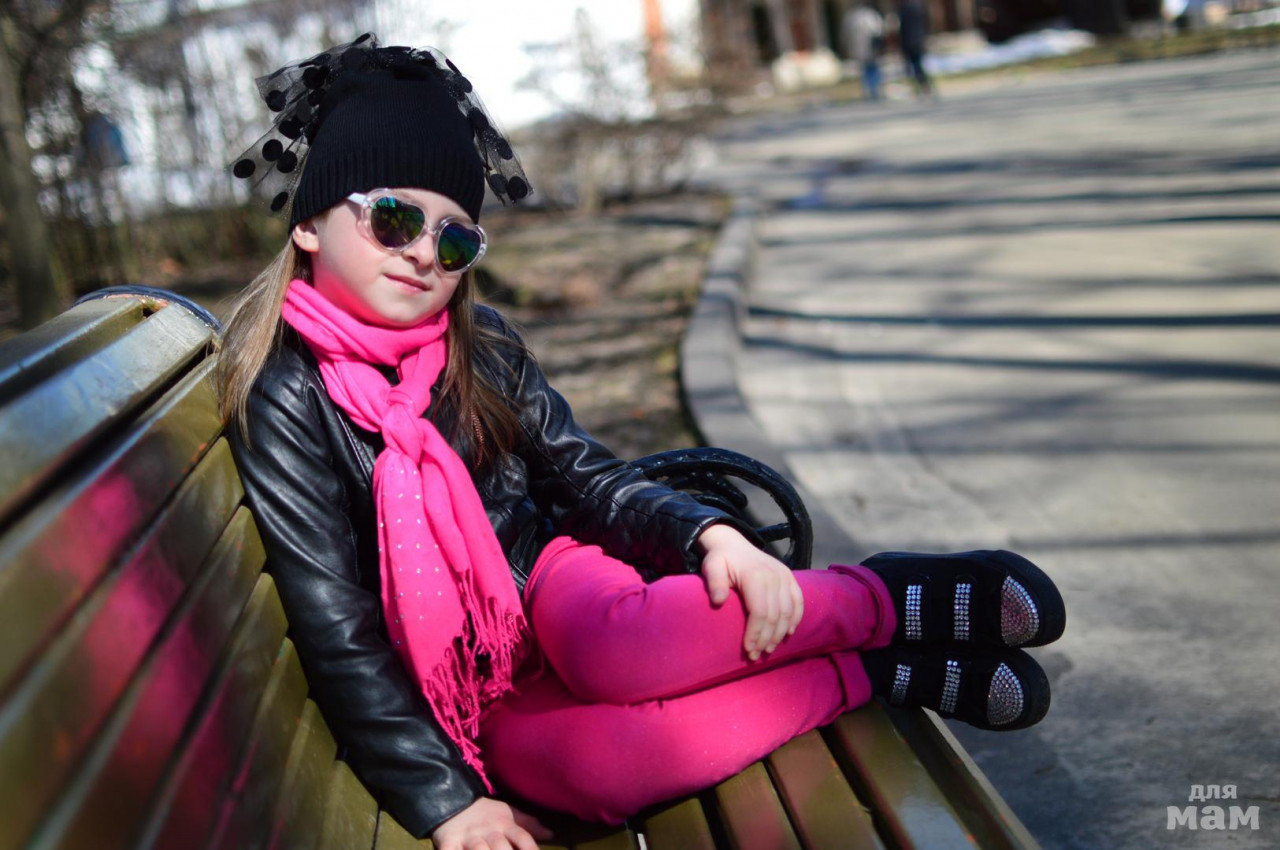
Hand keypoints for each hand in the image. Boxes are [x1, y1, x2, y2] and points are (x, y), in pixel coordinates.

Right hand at [430, 797, 552, 849]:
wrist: (453, 798)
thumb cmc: (485, 812)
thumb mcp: (508, 814)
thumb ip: (529, 825)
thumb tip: (551, 834)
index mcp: (504, 825)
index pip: (522, 837)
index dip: (531, 849)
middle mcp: (488, 832)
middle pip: (501, 847)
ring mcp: (468, 837)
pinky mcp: (449, 841)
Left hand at [697, 523, 804, 660]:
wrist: (733, 543)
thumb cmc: (721, 560)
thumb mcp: (711, 567)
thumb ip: (714, 583)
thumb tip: (718, 601)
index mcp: (755, 575)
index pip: (759, 612)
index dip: (755, 633)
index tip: (748, 650)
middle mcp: (774, 575)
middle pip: (774, 615)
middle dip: (766, 639)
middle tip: (756, 656)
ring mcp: (785, 576)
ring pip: (788, 612)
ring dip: (779, 634)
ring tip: (768, 650)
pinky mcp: (790, 577)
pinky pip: (798, 601)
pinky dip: (795, 619)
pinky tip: (787, 634)